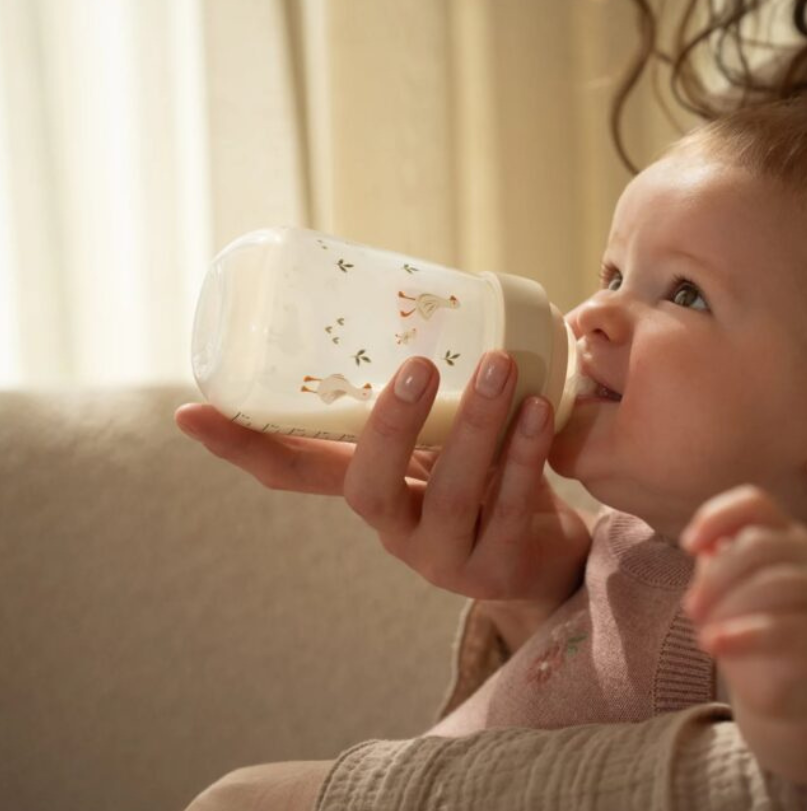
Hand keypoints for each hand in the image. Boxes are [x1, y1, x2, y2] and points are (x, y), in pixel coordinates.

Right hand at [176, 352, 590, 620]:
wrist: (549, 556)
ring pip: (449, 494)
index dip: (245, 445)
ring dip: (477, 425)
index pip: (294, 474)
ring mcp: (443, 557)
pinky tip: (539, 409)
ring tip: (500, 367)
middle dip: (388, 424)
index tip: (191, 411)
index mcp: (371, 489)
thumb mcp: (445, 442)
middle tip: (418, 364)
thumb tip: (423, 304)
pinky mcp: (497, 569)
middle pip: (368, 488)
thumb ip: (429, 403)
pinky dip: (524, 455)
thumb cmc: (489, 482)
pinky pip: (508, 509)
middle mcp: (394, 529)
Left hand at [681, 485, 806, 720]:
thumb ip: (720, 565)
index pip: (754, 503)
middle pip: (757, 544)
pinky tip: (713, 644)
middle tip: (690, 608)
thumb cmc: (762, 626)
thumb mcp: (735, 591)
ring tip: (704, 637)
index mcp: (785, 535)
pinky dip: (741, 635)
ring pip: (771, 584)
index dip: (716, 516)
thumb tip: (701, 547)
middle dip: (715, 576)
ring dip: (726, 608)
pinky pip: (781, 628)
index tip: (688, 545)